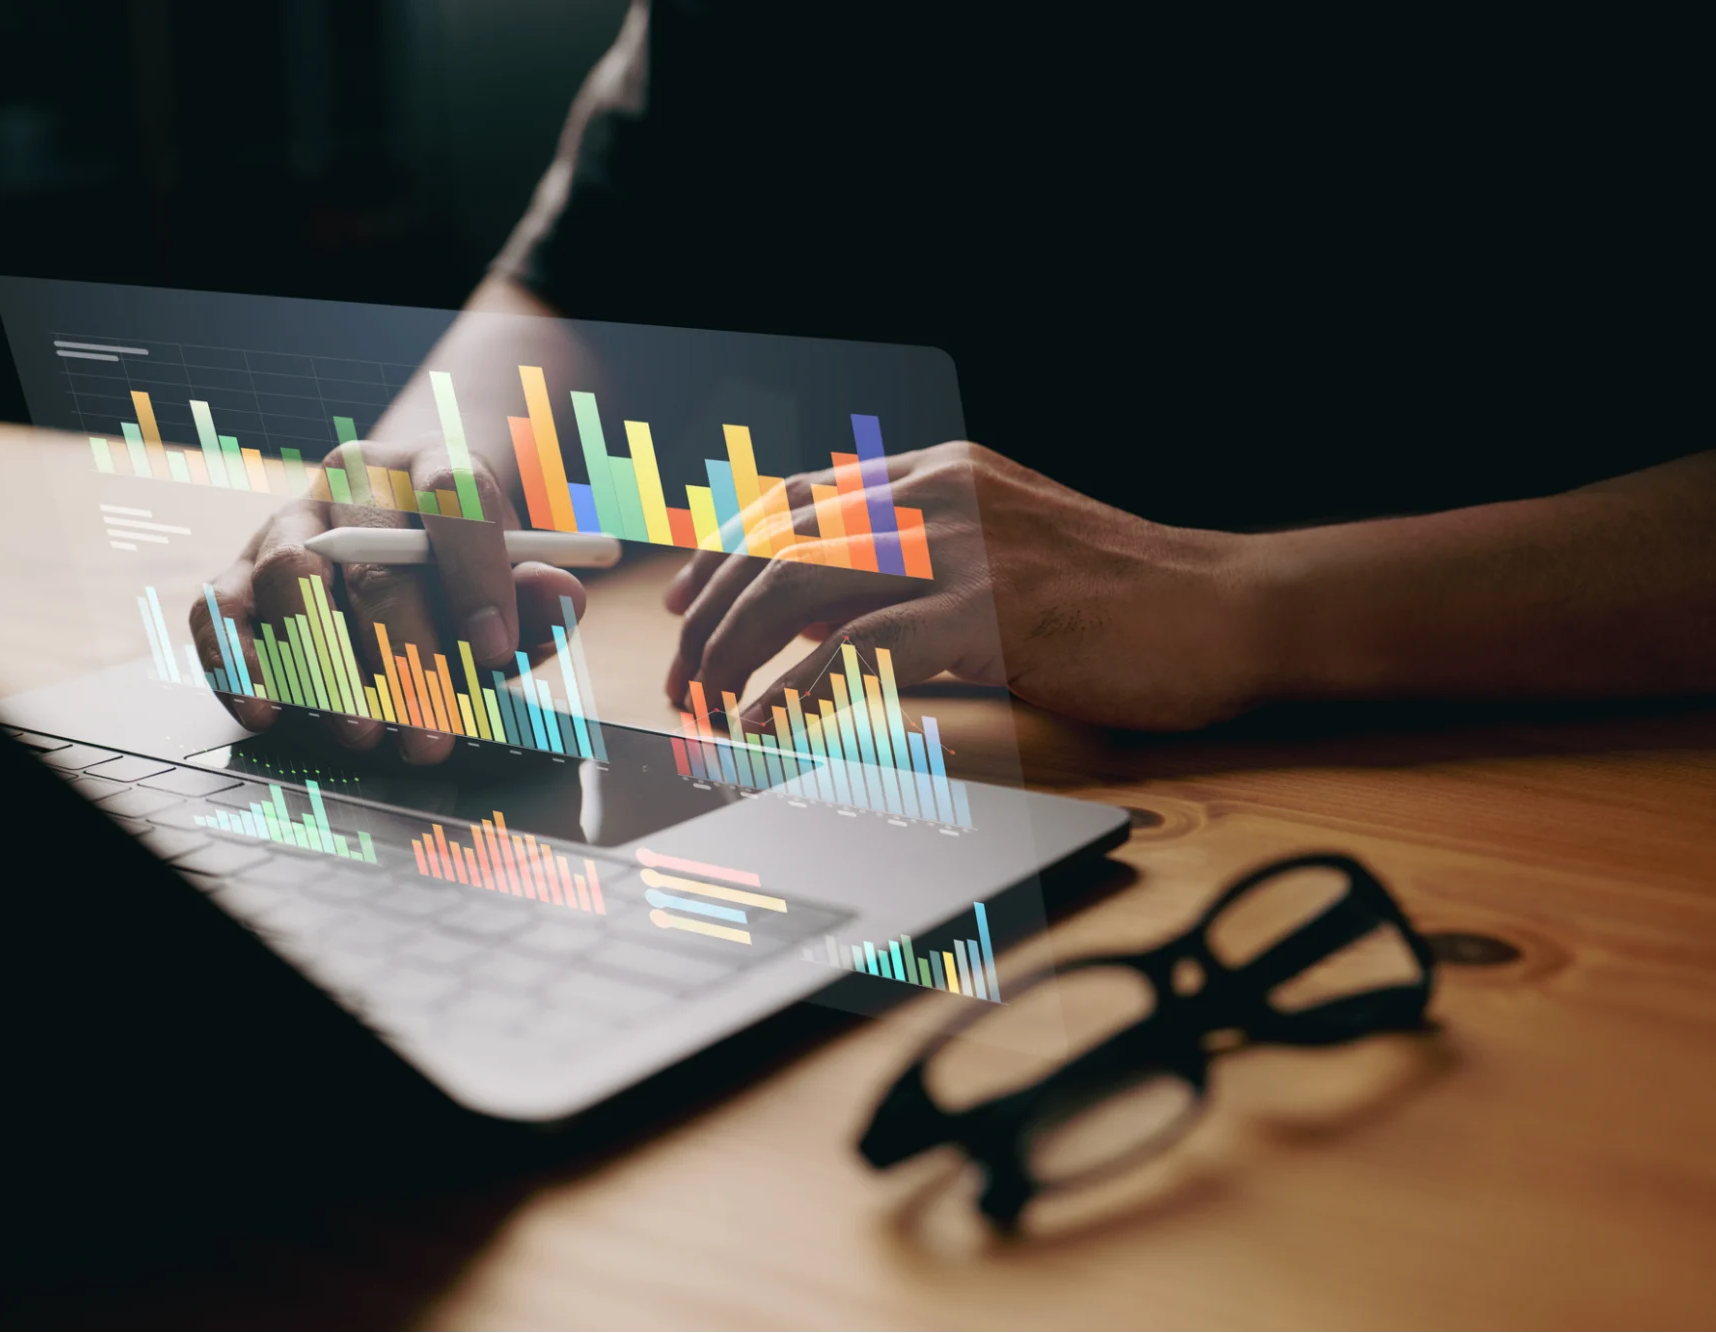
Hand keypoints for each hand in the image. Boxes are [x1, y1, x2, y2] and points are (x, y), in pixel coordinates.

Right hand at [190, 433, 586, 761]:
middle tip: (429, 727)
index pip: (452, 496)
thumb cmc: (459, 573)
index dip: (475, 574)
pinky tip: (268, 709)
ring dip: (324, 661)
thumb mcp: (511, 581)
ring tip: (360, 730)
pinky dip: (238, 662)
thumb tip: (564, 597)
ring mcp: (285, 525)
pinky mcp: (237, 573)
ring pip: (289, 574)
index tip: (496, 648)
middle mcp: (350, 487)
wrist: (398, 537)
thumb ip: (536, 595)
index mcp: (428, 467)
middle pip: (370, 555)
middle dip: (405, 651)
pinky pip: (220, 611)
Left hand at [663, 441, 1268, 731]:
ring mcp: (962, 548)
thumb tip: (816, 608)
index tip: (681, 605)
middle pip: (778, 543)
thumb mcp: (1000, 550)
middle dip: (711, 616)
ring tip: (708, 709)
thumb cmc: (1116, 594)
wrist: (1223, 606)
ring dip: (736, 654)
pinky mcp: (989, 612)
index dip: (721, 551)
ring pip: (800, 587)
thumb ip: (910, 561)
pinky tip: (774, 726)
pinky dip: (799, 693)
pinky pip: (861, 651)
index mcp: (936, 474)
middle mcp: (937, 494)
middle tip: (682, 678)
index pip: (792, 499)